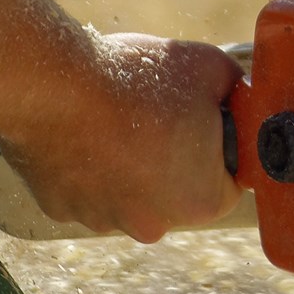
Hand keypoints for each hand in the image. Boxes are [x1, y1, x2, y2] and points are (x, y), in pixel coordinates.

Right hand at [0, 34, 243, 242]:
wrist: (55, 85)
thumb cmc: (140, 79)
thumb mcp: (212, 67)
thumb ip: (236, 91)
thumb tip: (238, 97)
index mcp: (202, 201)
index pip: (228, 181)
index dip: (219, 145)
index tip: (203, 118)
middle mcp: (154, 225)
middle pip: (177, 190)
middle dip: (174, 155)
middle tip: (159, 111)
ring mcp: (102, 221)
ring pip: (130, 190)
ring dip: (129, 160)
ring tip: (118, 116)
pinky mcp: (60, 209)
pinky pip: (86, 186)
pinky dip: (89, 163)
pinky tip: (85, 127)